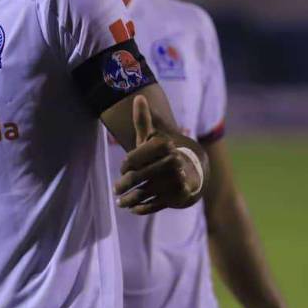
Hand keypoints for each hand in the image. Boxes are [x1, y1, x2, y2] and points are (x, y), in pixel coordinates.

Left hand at [114, 95, 202, 213]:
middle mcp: (172, 162)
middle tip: (115, 190)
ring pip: (144, 193)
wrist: (191, 172)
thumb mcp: (152, 138)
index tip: (123, 169)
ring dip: (129, 200)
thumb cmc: (163, 154)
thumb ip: (143, 121)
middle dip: (123, 186)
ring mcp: (176, 181)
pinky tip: (134, 209)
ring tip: (120, 202)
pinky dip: (142, 209)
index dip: (126, 165)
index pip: (134, 158)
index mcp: (164, 146)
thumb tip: (138, 97)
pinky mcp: (178, 197)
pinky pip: (155, 205)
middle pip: (138, 177)